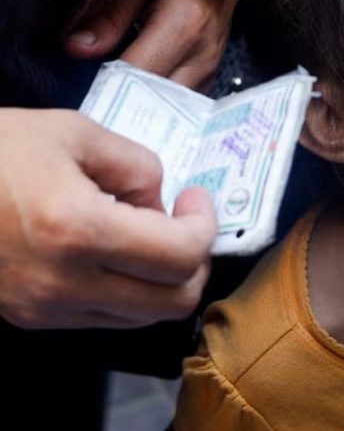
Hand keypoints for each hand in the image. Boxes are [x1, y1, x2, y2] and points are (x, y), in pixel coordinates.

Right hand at [0, 109, 216, 328]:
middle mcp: (63, 283)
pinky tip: (114, 252)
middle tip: (184, 222)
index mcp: (77, 231)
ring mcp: (43, 309)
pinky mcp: (28, 318)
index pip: (181, 255)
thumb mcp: (74, 132)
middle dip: (195, 260)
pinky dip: (127, 289)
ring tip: (148, 233)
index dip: (206, 225)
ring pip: (142, 316)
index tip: (196, 199)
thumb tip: (162, 202)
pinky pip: (104, 317)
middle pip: (173, 302)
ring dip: (162, 278)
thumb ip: (136, 166)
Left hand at [65, 0, 236, 90]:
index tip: (82, 93)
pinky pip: (179, 104)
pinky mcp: (211, 79)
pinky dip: (157, 103)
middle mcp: (202, 54)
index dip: (107, 88)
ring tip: (114, 98)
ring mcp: (210, 70)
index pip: (138, 74)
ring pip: (169, 109)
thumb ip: (110, 15)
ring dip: (140, 106)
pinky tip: (139, 93)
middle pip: (155, 100)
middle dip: (122, 104)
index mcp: (184, 25)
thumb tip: (77, 48)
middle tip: (95, 102)